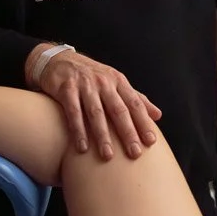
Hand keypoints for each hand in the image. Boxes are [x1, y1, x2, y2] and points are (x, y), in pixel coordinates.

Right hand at [32, 49, 161, 160]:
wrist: (58, 61)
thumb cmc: (90, 76)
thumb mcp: (114, 82)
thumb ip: (135, 98)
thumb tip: (158, 115)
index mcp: (118, 81)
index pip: (135, 103)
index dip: (143, 122)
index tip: (151, 141)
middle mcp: (103, 82)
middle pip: (118, 109)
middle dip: (127, 132)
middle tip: (134, 153)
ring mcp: (84, 85)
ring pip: (96, 113)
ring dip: (102, 135)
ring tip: (108, 155)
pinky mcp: (66, 89)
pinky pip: (73, 112)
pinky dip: (78, 130)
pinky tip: (82, 147)